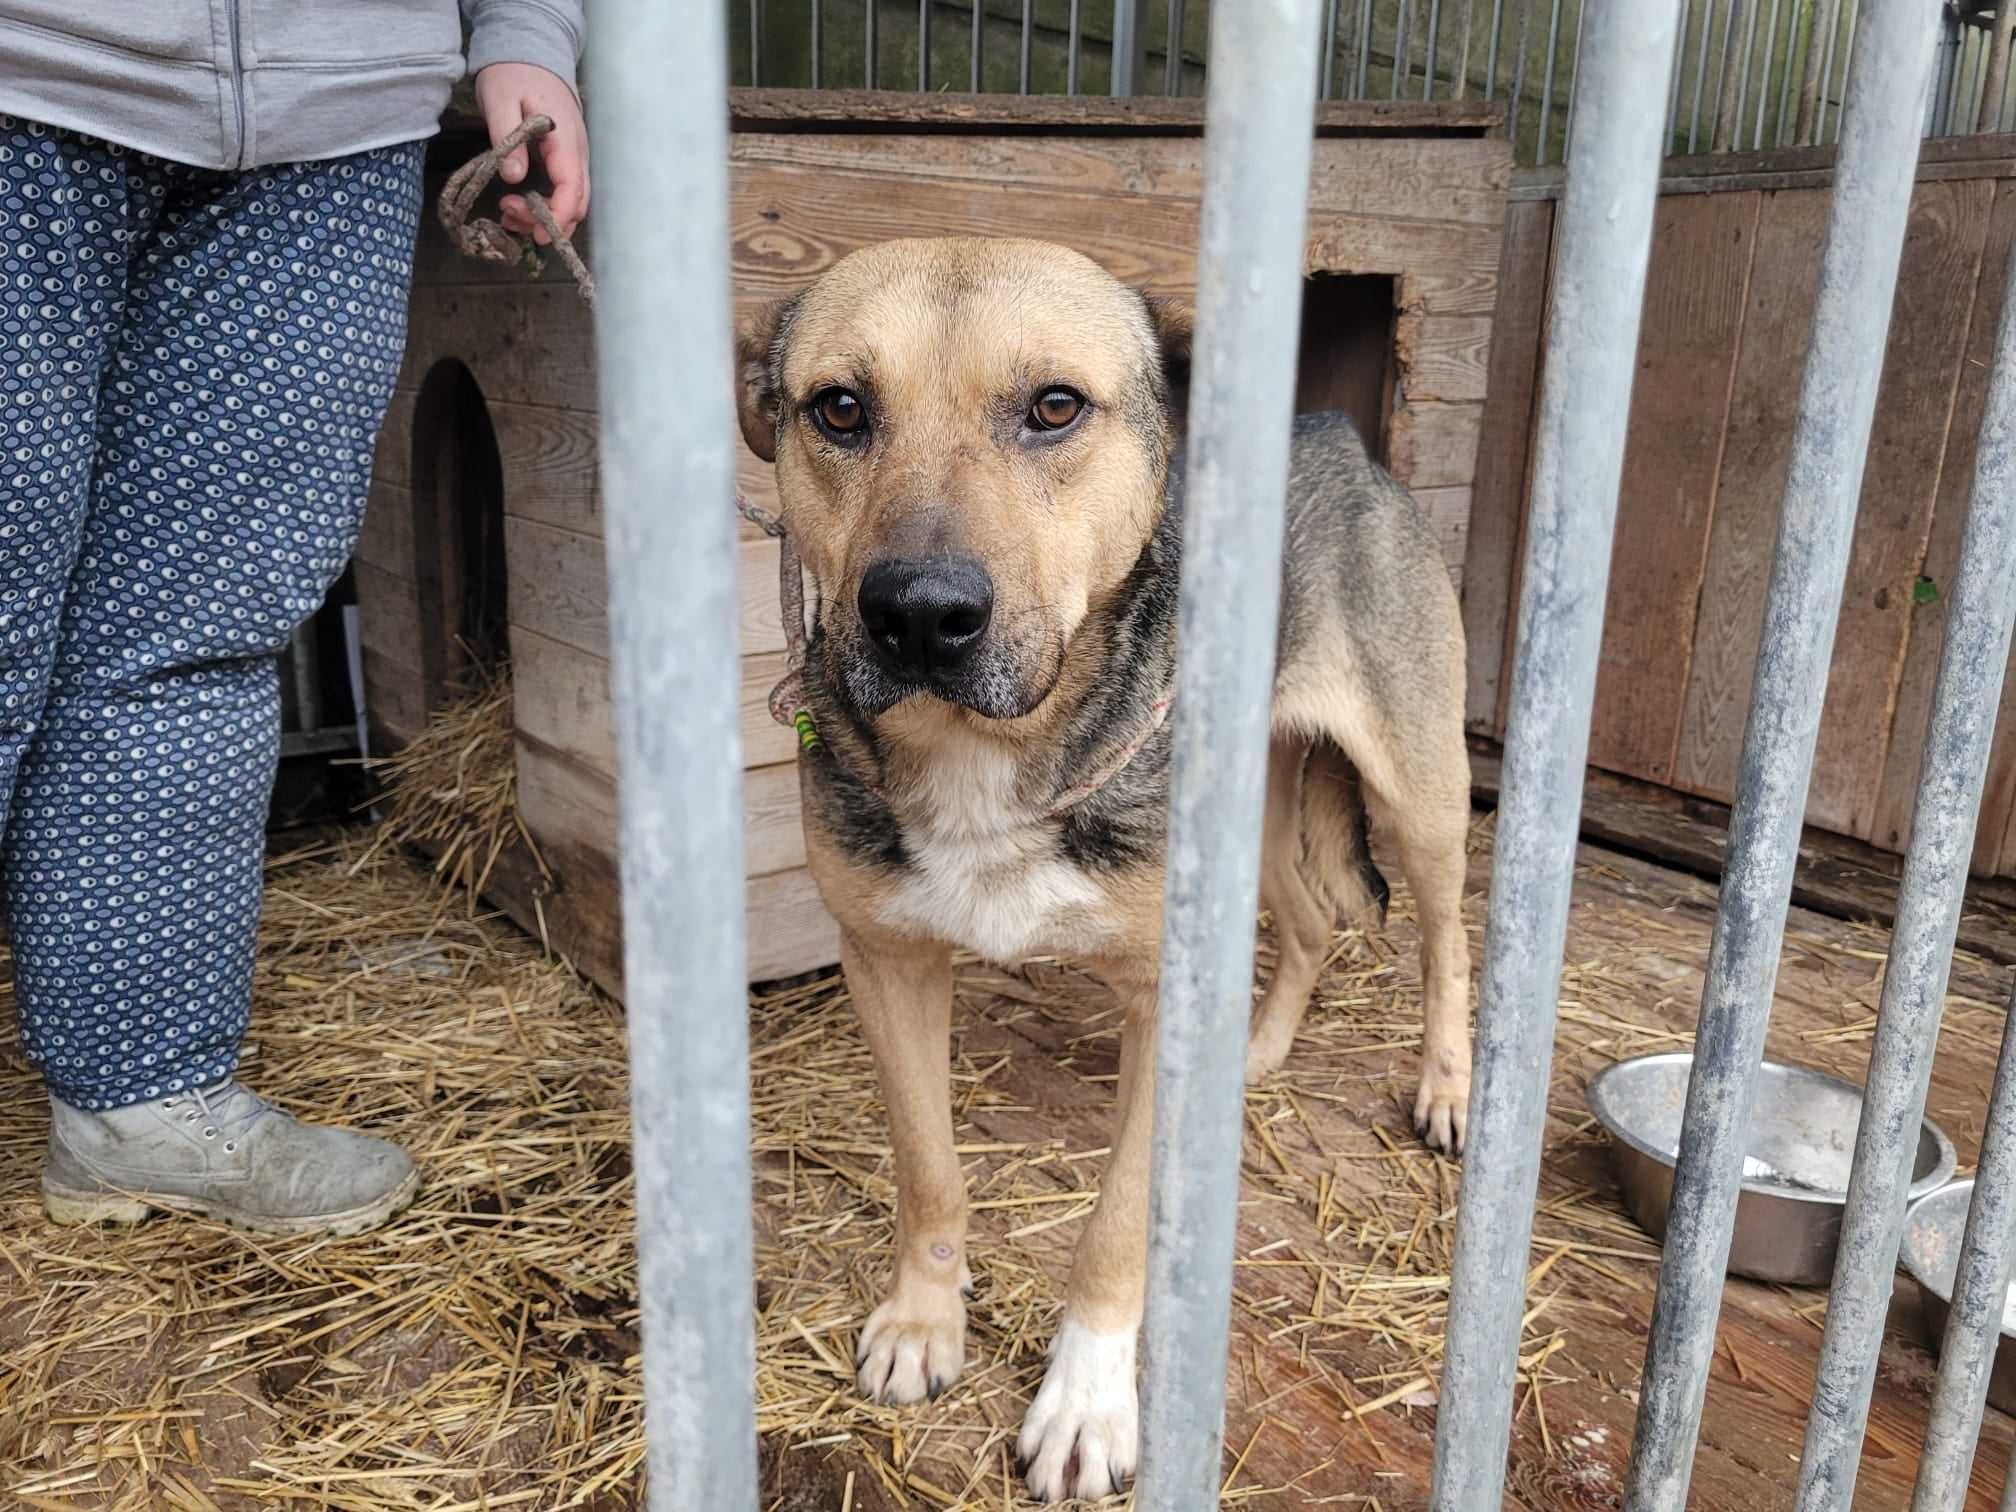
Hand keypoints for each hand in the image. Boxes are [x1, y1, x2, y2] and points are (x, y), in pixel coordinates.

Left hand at [472, 62, 590, 242]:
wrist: (529, 50)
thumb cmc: (513, 73)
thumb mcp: (500, 99)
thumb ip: (507, 136)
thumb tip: (515, 177)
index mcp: (565, 138)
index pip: (573, 188)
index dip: (559, 216)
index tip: (537, 234)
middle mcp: (577, 151)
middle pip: (578, 202)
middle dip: (548, 221)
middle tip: (509, 217)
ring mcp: (574, 155)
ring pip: (572, 200)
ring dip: (544, 216)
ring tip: (507, 212)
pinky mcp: (564, 157)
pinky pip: (563, 190)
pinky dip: (544, 205)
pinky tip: (517, 204)